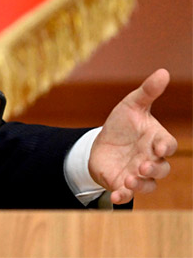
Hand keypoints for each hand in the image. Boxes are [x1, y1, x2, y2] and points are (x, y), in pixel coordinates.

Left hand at [89, 69, 177, 204]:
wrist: (100, 142)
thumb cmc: (122, 124)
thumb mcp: (131, 105)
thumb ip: (147, 92)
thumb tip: (163, 71)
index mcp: (155, 140)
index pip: (167, 145)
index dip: (164, 146)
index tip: (157, 146)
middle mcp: (151, 159)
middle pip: (162, 168)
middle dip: (155, 168)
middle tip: (144, 164)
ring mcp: (138, 174)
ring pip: (148, 185)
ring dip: (141, 185)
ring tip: (130, 180)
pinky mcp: (122, 184)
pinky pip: (127, 194)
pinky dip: (123, 197)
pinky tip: (115, 195)